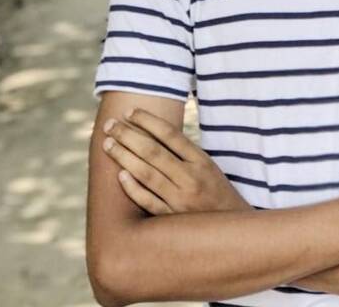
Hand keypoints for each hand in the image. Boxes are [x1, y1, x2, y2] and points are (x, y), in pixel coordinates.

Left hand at [101, 107, 250, 214]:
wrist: (231, 227)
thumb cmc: (216, 191)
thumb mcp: (208, 166)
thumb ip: (184, 152)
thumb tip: (152, 133)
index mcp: (201, 160)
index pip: (170, 134)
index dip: (148, 121)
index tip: (130, 112)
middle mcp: (190, 178)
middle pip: (153, 152)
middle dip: (128, 136)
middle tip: (110, 125)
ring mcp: (179, 200)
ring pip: (146, 174)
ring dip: (124, 157)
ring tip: (108, 144)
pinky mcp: (171, 219)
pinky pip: (148, 201)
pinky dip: (133, 188)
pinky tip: (119, 175)